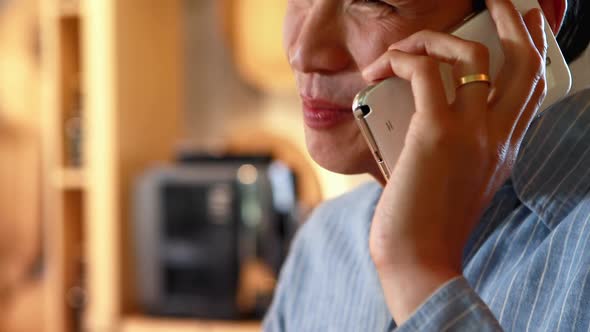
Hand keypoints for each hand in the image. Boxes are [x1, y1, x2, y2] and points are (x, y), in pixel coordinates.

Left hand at [362, 0, 547, 323]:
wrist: (419, 260)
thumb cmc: (426, 223)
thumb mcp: (452, 179)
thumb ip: (451, 145)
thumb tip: (414, 113)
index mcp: (506, 146)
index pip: (534, 85)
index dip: (533, 47)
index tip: (521, 24)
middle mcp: (500, 134)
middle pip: (524, 59)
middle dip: (512, 19)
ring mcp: (473, 131)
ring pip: (472, 54)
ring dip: (432, 38)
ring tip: (402, 48)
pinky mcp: (437, 132)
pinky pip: (425, 71)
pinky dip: (400, 60)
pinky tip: (377, 72)